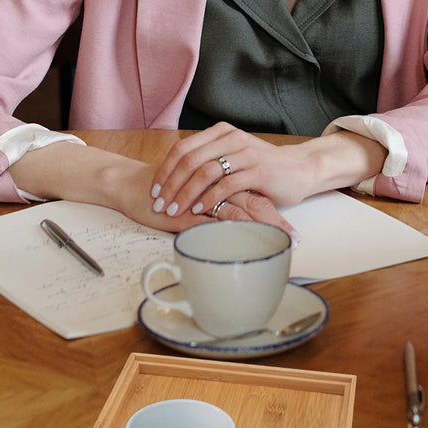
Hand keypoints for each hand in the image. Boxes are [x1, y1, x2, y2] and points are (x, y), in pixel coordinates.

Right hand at [9, 141, 293, 233]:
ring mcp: (202, 198)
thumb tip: (241, 224)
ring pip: (238, 210)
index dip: (275, 213)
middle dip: (275, 222)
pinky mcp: (186, 210)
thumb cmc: (166, 196)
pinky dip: (228, 230)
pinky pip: (211, 219)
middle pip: (253, 202)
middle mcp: (216, 187)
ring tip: (279, 244)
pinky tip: (243, 241)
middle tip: (296, 240)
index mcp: (222, 182)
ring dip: (259, 227)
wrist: (131, 186)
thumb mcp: (197, 201)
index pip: (255, 195)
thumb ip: (217, 207)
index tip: (295, 233)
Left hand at [150, 124, 315, 231]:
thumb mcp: (233, 156)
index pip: (182, 148)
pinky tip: (199, 210)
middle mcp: (231, 138)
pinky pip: (227, 184)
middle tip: (159, 205)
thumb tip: (175, 177)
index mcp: (221, 133)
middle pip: (189, 160)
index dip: (165, 170)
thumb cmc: (263, 167)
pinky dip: (209, 199)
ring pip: (205, 172)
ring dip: (186, 193)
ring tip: (175, 211)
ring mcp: (246, 154)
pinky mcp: (259, 171)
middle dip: (170, 185)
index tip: (155, 191)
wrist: (300, 168)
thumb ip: (209, 160)